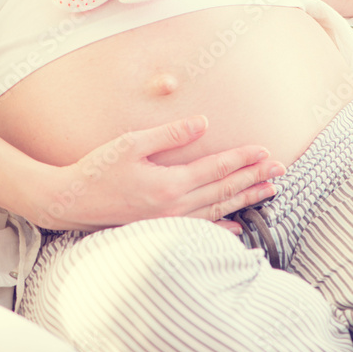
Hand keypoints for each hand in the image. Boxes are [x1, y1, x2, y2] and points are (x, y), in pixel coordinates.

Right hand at [31, 115, 283, 230]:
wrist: (72, 202)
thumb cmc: (97, 169)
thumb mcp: (131, 143)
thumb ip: (169, 134)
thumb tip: (202, 123)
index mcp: (170, 184)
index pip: (216, 169)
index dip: (243, 159)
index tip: (265, 150)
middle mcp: (175, 207)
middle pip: (224, 191)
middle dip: (254, 179)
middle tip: (280, 170)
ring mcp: (170, 222)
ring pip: (218, 210)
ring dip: (246, 199)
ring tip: (269, 191)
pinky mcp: (162, 228)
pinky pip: (201, 227)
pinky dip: (223, 225)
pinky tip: (237, 225)